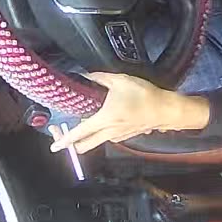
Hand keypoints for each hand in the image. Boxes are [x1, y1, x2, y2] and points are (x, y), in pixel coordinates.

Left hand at [50, 72, 209, 153]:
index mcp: (104, 119)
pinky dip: (100, 131)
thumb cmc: (144, 95)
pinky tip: (102, 118)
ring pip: (96, 141)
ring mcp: (118, 136)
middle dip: (70, 143)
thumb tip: (86, 75)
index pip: (78, 133)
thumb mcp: (120, 80)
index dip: (64, 140)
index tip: (54, 145)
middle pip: (84, 146)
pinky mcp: (126, 135)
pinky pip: (107, 136)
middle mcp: (109, 132)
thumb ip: (100, 78)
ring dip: (86, 135)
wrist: (166, 110)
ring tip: (83, 120)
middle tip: (63, 133)